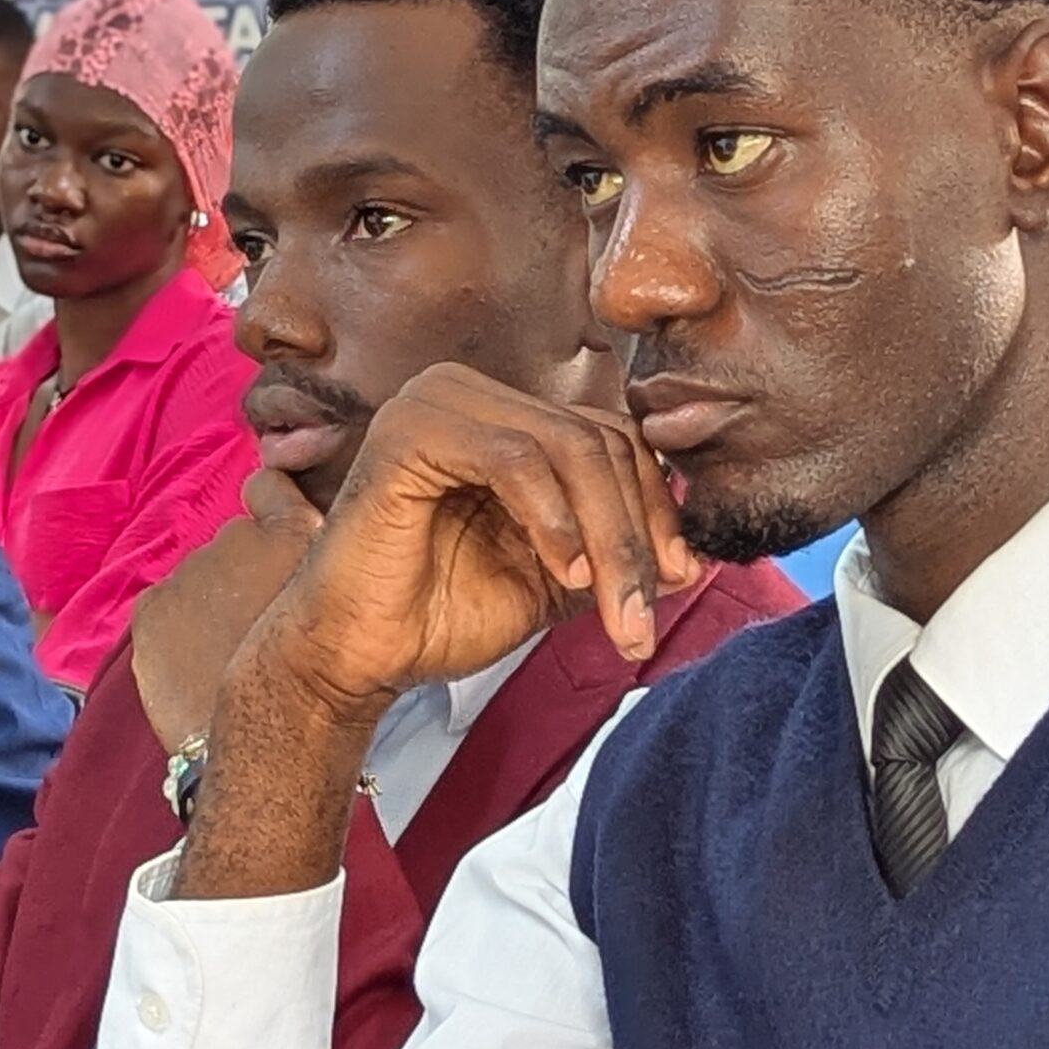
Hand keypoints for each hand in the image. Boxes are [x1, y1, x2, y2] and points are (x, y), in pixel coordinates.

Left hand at [131, 468, 323, 750]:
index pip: (272, 488)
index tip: (276, 535)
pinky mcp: (151, 605)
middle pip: (237, 543)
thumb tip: (318, 552)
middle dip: (246, 571)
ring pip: (201, 578)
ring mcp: (189, 570)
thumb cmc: (320, 688)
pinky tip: (201, 660)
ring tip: (232, 650)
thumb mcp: (348, 613)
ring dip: (214, 601)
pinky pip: (166, 605)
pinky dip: (180, 627)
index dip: (273, 507)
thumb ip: (329, 567)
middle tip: (262, 621)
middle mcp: (238, 537)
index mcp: (297, 533)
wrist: (261, 748)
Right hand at [248, 363, 699, 723]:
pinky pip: (514, 459)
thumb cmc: (439, 614)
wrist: (356, 655)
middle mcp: (472, 394)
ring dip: (607, 535)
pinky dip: (553, 518)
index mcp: (503, 418)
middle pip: (599, 440)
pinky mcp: (411, 431)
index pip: (612, 439)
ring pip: (569, 447)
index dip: (656, 508)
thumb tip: (692, 552)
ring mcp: (438, 402)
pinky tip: (562, 572)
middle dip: (637, 531)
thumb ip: (610, 548)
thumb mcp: (553, 578)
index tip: (679, 578)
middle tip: (649, 606)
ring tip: (614, 605)